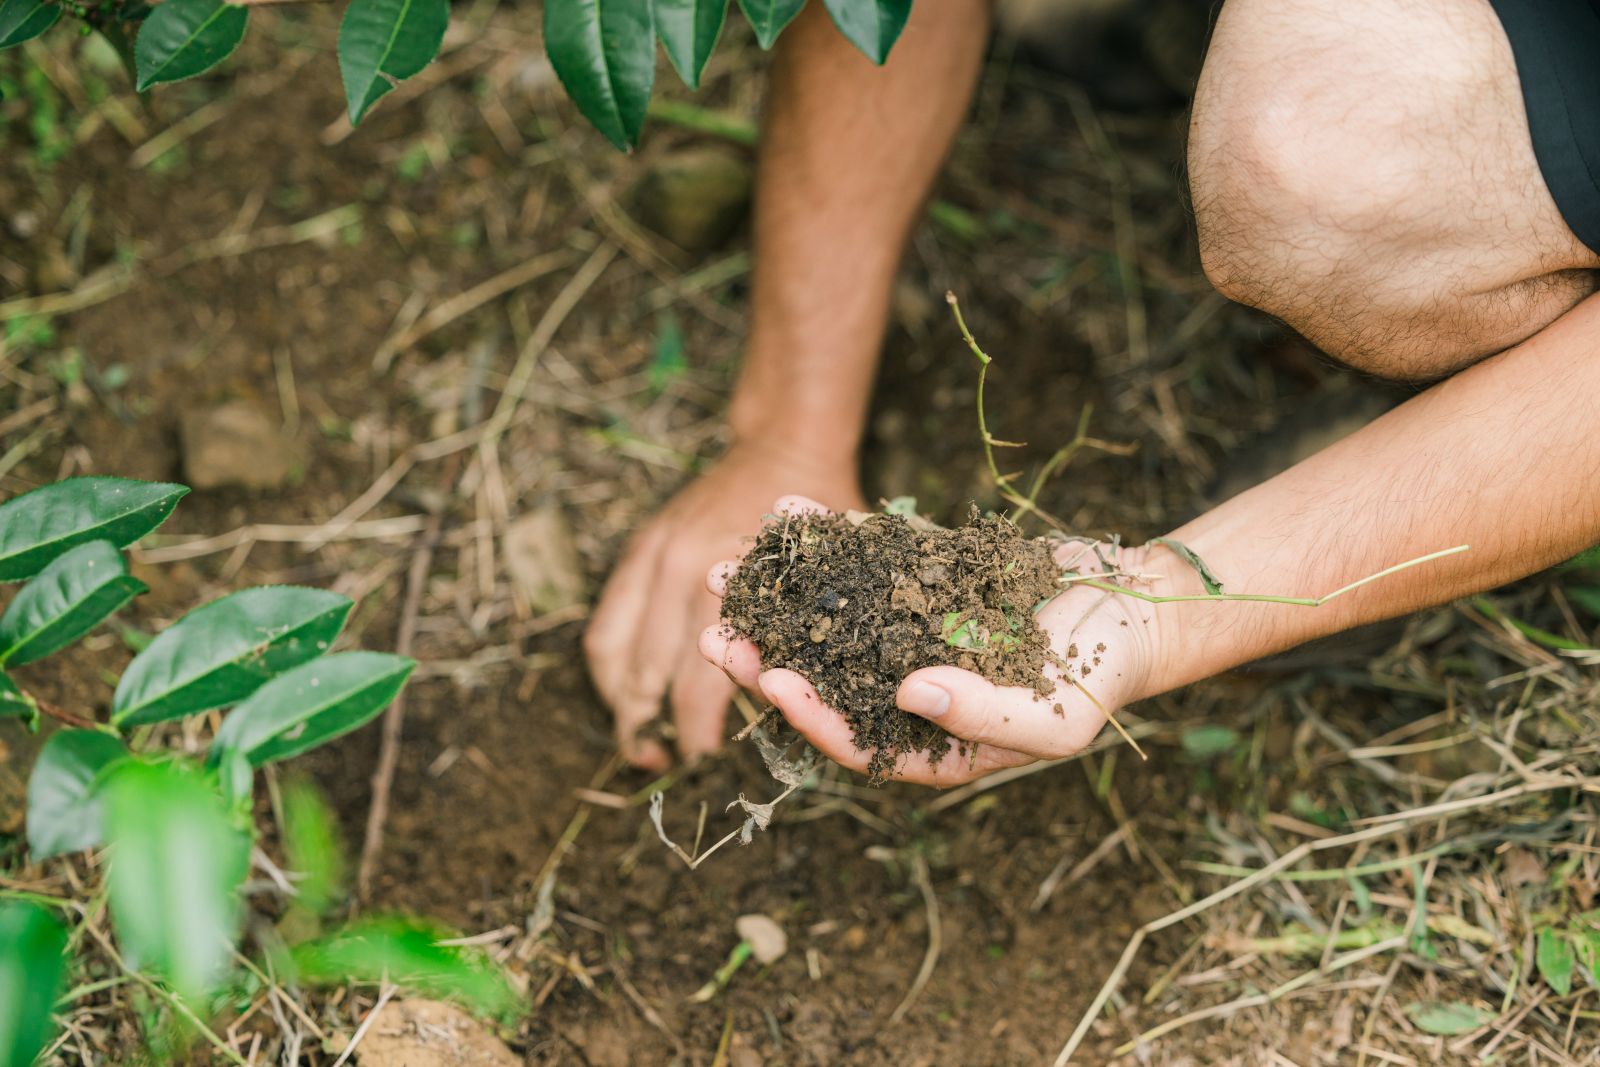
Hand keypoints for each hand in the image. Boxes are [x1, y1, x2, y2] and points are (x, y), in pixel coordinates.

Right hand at [585, 449, 863, 769]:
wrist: (783, 445)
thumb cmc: (826, 519)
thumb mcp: (842, 572)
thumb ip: (831, 625)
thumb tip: (839, 700)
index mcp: (735, 585)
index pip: (700, 682)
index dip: (697, 732)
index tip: (703, 764)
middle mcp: (685, 572)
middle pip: (650, 674)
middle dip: (651, 730)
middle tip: (659, 767)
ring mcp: (655, 559)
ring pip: (615, 652)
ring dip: (619, 703)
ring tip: (637, 743)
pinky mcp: (639, 550)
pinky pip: (607, 620)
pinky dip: (608, 664)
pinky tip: (621, 694)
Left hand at [699, 497, 1157, 785]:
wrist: (1135, 598)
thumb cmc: (1104, 669)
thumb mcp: (1056, 714)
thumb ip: (985, 715)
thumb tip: (909, 694)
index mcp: (932, 741)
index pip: (853, 740)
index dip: (806, 715)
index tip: (769, 680)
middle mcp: (907, 690)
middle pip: (822, 680)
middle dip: (766, 656)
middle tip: (714, 630)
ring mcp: (909, 630)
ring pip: (828, 617)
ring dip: (777, 595)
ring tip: (725, 567)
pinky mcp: (919, 577)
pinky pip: (862, 559)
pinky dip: (826, 536)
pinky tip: (785, 510)